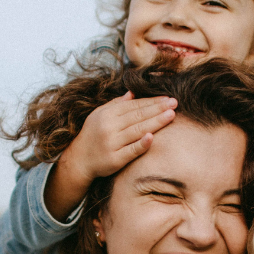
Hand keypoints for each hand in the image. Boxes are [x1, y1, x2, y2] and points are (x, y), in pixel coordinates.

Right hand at [45, 92, 175, 219]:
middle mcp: (109, 127)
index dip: (151, 101)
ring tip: (171, 115)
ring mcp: (112, 143)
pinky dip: (141, 144)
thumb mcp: (99, 115)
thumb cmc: (92, 136)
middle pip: (138, 116)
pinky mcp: (115, 159)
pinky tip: (152, 137)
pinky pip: (131, 150)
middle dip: (158, 108)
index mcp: (107, 114)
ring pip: (137, 130)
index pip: (134, 105)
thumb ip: (116, 105)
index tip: (167, 98)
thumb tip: (132, 93)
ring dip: (156, 122)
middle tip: (175, 103)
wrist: (78, 160)